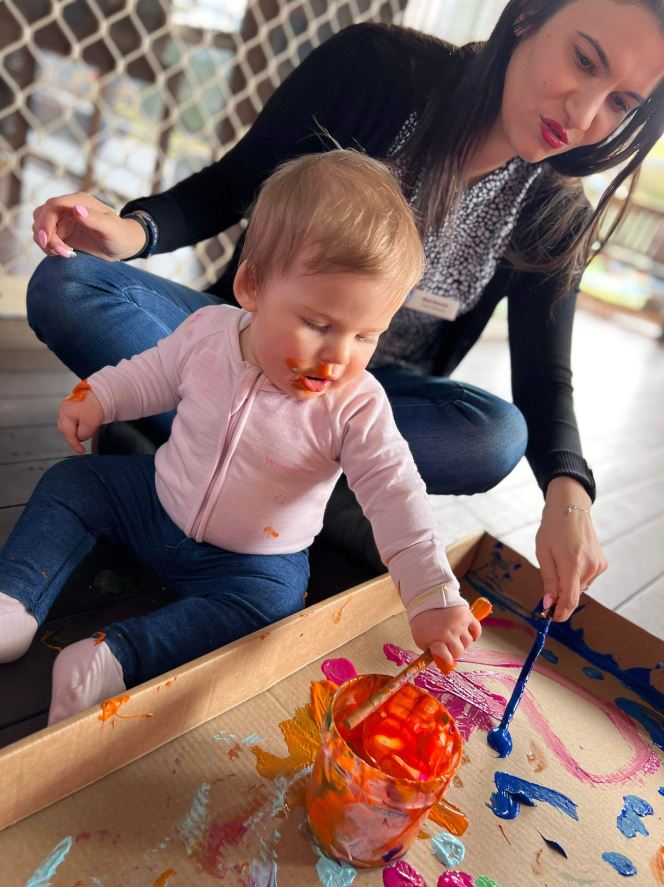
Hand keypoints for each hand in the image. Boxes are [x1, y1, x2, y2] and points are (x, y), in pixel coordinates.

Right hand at [32, 193, 146, 260]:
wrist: (123, 245)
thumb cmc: (121, 236)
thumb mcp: (111, 229)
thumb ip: (94, 219)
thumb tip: (76, 209)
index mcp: (79, 201)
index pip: (53, 206)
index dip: (45, 222)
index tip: (46, 241)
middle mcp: (68, 208)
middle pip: (41, 216)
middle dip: (46, 236)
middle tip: (64, 252)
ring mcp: (63, 220)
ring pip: (40, 227)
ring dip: (47, 243)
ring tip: (68, 253)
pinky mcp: (62, 232)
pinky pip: (45, 238)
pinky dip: (50, 247)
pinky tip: (66, 253)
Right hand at [57, 383, 104, 452]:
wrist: (102, 393)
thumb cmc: (95, 406)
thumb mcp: (90, 424)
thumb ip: (83, 434)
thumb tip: (80, 438)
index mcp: (65, 413)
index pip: (68, 434)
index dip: (75, 445)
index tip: (81, 451)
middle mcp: (63, 410)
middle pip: (66, 430)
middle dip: (75, 436)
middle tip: (84, 440)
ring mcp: (66, 408)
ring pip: (68, 426)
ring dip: (76, 430)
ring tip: (88, 428)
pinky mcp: (71, 407)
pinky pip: (72, 420)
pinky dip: (78, 425)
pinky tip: (85, 424)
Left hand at [409, 604, 481, 669]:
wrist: (427, 598)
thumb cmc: (422, 620)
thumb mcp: (420, 638)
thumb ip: (431, 651)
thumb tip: (443, 662)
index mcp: (437, 638)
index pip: (447, 658)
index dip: (445, 659)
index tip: (444, 659)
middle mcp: (451, 632)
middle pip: (459, 652)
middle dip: (453, 652)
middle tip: (448, 647)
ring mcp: (460, 624)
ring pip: (468, 642)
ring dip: (462, 642)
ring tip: (455, 637)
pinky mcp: (468, 616)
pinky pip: (477, 630)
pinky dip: (474, 634)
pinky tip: (468, 634)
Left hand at [536, 476, 606, 621]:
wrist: (570, 507)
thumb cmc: (552, 528)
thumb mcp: (543, 553)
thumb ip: (548, 580)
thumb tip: (549, 603)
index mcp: (572, 564)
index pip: (570, 600)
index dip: (561, 613)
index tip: (550, 618)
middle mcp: (590, 567)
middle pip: (574, 595)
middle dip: (559, 596)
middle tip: (547, 584)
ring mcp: (598, 566)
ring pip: (579, 587)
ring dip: (567, 584)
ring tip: (559, 562)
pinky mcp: (602, 563)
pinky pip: (586, 579)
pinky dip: (576, 576)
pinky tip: (570, 560)